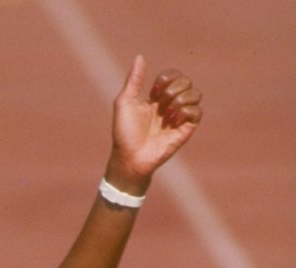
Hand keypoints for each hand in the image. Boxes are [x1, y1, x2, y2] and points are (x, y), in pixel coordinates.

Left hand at [107, 56, 201, 190]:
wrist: (129, 157)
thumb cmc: (124, 133)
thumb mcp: (124, 102)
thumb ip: (134, 80)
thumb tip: (140, 56)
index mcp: (157, 98)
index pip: (173, 75)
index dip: (165, 79)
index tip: (152, 94)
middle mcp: (170, 106)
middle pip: (186, 81)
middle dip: (172, 89)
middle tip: (159, 106)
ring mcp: (179, 118)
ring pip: (195, 93)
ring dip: (179, 100)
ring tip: (166, 115)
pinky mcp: (186, 130)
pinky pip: (198, 111)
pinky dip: (185, 112)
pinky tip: (173, 121)